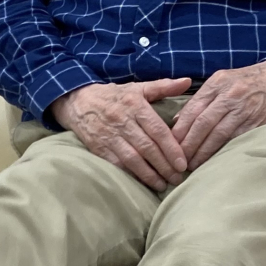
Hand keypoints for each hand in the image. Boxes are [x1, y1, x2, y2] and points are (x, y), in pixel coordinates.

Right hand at [51, 77, 193, 191]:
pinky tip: (142, 182)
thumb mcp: (137, 88)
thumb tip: (187, 81)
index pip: (157, 130)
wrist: (78, 101)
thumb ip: (163, 87)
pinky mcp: (98, 148)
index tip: (183, 163)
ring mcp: (109, 136)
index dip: (171, 148)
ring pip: (132, 159)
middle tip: (177, 178)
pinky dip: (130, 175)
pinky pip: (116, 164)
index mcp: (135, 105)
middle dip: (164, 166)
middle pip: (147, 148)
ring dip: (149, 174)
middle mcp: (122, 121)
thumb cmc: (113, 96)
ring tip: (162, 184)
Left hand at [170, 60, 265, 168]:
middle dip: (188, 144)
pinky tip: (213, 160)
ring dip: (203, 152)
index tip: (169, 145)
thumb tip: (177, 121)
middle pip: (202, 123)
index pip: (192, 109)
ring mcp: (245, 109)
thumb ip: (201, 99)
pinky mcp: (258, 122)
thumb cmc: (248, 81)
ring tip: (192, 164)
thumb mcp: (222, 81)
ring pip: (218, 134)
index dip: (179, 130)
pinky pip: (236, 139)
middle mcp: (230, 95)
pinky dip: (222, 151)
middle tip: (177, 160)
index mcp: (217, 83)